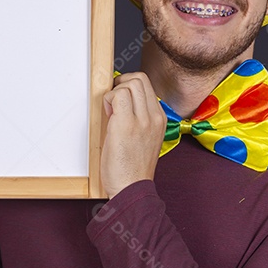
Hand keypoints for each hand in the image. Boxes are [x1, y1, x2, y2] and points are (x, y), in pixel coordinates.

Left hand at [100, 71, 166, 198]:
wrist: (132, 189)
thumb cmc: (133, 169)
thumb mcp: (145, 140)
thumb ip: (139, 119)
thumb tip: (121, 102)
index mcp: (160, 119)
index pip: (147, 85)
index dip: (129, 86)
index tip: (119, 101)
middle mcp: (155, 117)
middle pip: (140, 78)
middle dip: (121, 83)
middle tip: (112, 102)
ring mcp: (143, 120)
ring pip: (130, 83)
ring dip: (114, 92)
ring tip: (110, 112)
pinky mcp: (127, 125)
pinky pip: (118, 95)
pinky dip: (108, 100)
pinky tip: (107, 118)